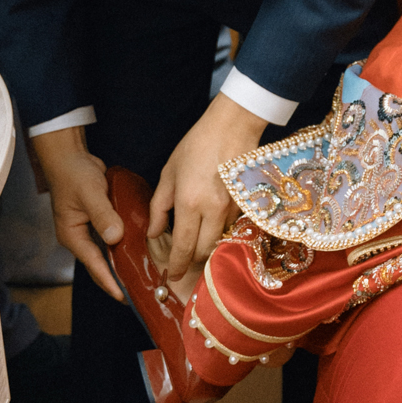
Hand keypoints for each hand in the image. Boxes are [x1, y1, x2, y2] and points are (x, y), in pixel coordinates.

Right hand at [31, 126, 124, 299]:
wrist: (70, 158)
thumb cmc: (74, 175)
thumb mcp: (90, 193)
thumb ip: (103, 215)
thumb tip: (115, 237)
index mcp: (73, 236)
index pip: (94, 265)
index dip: (110, 282)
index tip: (124, 297)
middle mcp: (80, 237)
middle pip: (101, 264)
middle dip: (118, 279)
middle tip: (139, 291)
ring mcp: (89, 231)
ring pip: (108, 253)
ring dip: (123, 263)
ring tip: (143, 275)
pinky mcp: (98, 222)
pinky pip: (112, 239)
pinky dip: (125, 245)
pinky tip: (141, 248)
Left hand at [148, 93, 266, 283]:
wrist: (232, 127)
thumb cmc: (196, 146)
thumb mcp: (169, 173)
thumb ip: (159, 206)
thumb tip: (154, 233)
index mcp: (190, 202)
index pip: (183, 247)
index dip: (177, 266)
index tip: (172, 276)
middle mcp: (213, 210)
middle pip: (205, 252)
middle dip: (193, 261)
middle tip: (183, 262)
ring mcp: (234, 208)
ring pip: (221, 241)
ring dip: (209, 247)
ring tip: (198, 243)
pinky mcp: (247, 203)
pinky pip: (233, 227)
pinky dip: (222, 233)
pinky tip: (214, 227)